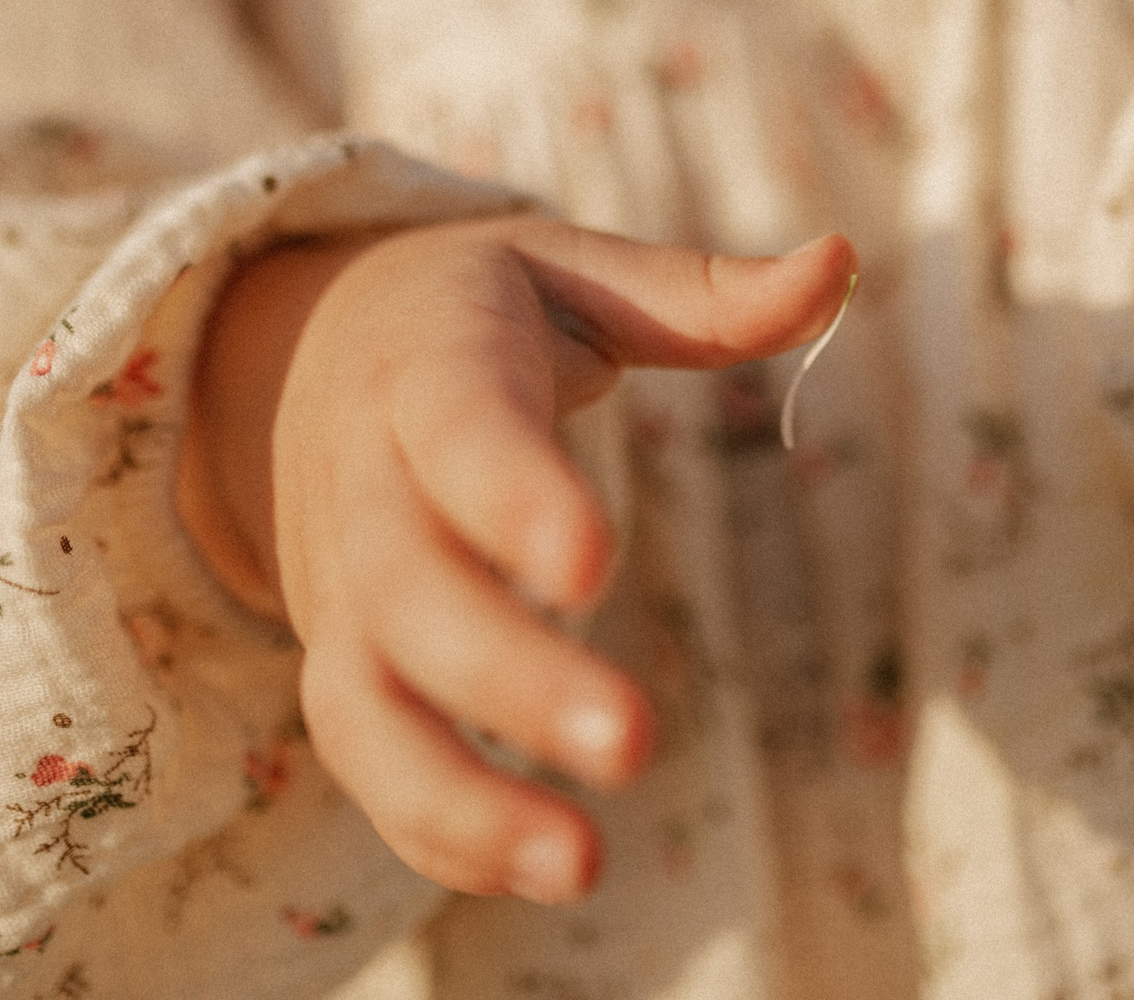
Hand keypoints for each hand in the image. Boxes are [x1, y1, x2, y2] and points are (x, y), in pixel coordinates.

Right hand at [180, 216, 854, 902]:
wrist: (293, 352)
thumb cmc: (471, 313)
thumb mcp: (568, 270)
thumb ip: (701, 290)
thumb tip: (840, 262)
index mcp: (426, 372)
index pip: (458, 434)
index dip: (513, 497)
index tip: (592, 562)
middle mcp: (364, 489)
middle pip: (408, 594)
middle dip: (508, 676)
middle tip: (630, 739)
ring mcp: (340, 591)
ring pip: (365, 708)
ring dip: (458, 799)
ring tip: (579, 863)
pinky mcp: (342, 664)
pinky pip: (366, 764)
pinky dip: (437, 832)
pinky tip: (540, 871)